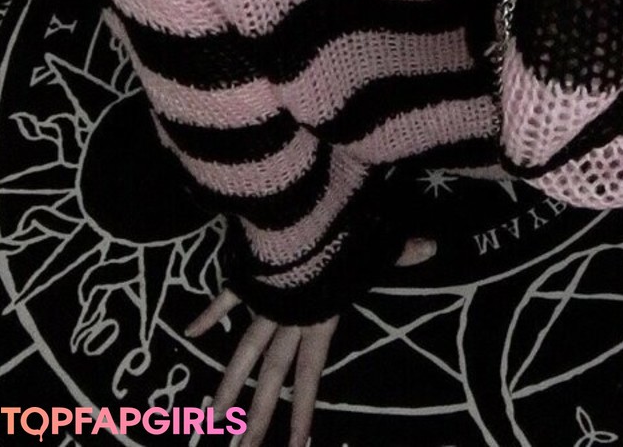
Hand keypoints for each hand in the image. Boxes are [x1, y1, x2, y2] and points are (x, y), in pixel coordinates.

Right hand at [185, 238, 434, 446]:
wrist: (298, 206)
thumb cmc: (340, 229)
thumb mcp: (376, 243)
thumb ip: (400, 251)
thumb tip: (432, 246)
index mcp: (317, 318)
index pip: (309, 374)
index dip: (302, 412)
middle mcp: (288, 317)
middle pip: (271, 374)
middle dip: (257, 416)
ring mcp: (264, 298)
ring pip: (243, 348)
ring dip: (228, 384)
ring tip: (210, 417)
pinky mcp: (249, 274)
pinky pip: (227, 296)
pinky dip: (211, 312)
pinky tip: (190, 330)